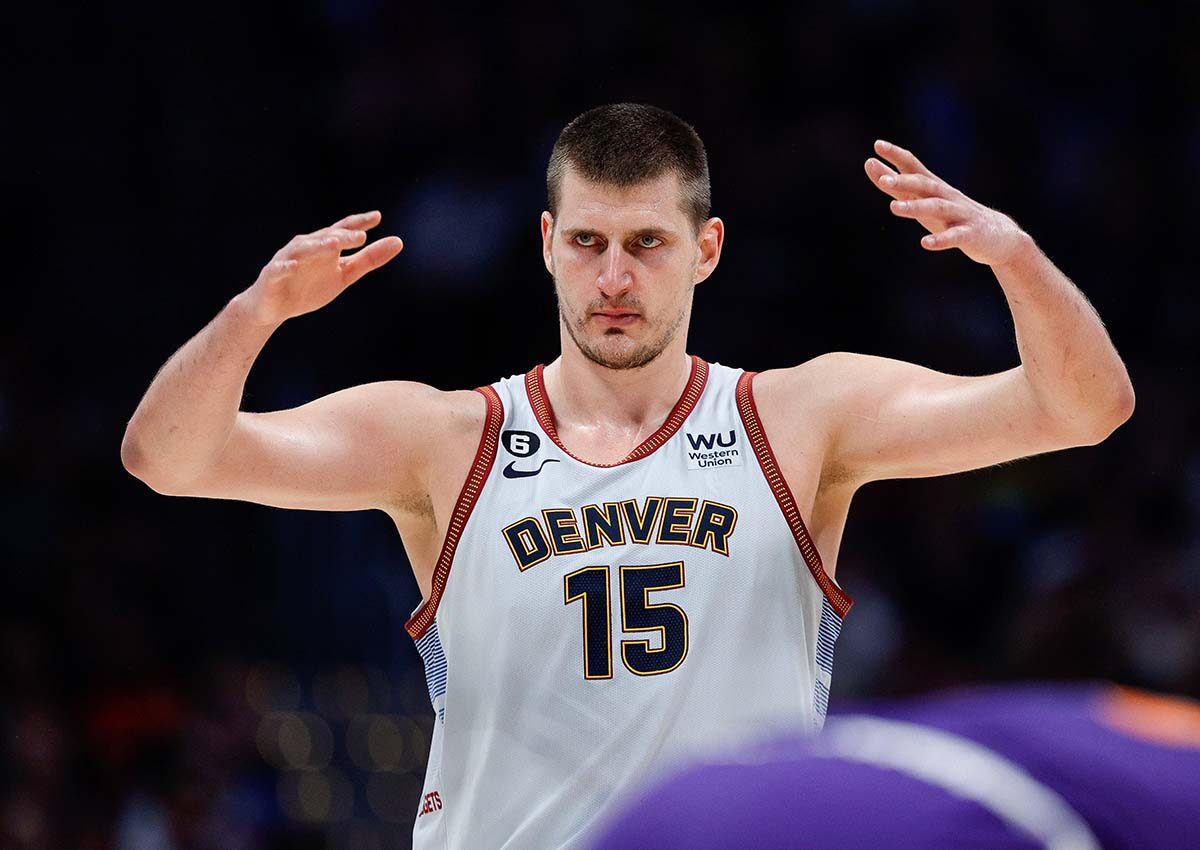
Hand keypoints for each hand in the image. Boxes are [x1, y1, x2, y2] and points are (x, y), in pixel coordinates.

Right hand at [243, 211, 403, 325]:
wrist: (274, 308)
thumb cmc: (309, 288)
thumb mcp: (344, 274)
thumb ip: (369, 259)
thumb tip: (398, 242)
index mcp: (324, 246)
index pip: (342, 230)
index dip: (358, 223)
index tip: (377, 217)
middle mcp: (306, 248)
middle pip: (325, 238)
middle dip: (342, 236)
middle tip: (361, 236)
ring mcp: (287, 260)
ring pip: (303, 250)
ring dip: (317, 246)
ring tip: (333, 244)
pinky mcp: (272, 275)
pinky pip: (279, 269)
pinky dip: (285, 267)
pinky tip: (293, 267)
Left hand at [865, 140, 1031, 266]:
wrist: (999, 237)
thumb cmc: (952, 216)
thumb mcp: (922, 200)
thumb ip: (896, 184)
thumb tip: (869, 163)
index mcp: (934, 188)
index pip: (914, 167)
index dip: (897, 156)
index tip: (878, 145)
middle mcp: (947, 196)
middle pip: (924, 185)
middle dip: (903, 181)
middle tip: (883, 179)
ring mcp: (960, 214)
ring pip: (937, 207)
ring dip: (916, 206)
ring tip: (894, 207)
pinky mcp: (970, 234)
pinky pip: (955, 236)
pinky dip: (940, 239)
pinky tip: (925, 243)